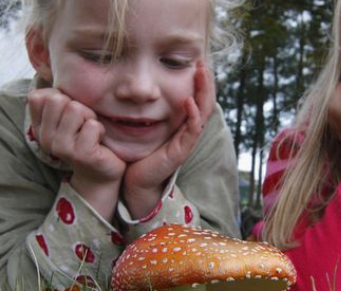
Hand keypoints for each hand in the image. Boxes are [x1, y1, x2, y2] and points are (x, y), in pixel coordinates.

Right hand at [28, 88, 125, 218]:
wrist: (100, 172)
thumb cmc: (86, 137)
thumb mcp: (67, 115)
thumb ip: (55, 99)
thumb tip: (48, 82)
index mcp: (39, 127)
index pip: (36, 96)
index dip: (59, 97)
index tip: (69, 113)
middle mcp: (45, 138)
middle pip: (57, 99)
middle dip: (77, 106)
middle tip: (84, 123)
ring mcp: (61, 148)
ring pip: (75, 109)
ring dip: (90, 117)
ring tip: (91, 131)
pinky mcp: (81, 155)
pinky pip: (92, 125)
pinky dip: (100, 129)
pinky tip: (99, 141)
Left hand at [122, 61, 214, 216]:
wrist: (135, 178)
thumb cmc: (138, 150)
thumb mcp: (143, 122)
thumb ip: (144, 105)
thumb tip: (134, 82)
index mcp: (182, 122)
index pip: (198, 97)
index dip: (199, 80)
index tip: (196, 61)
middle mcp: (189, 129)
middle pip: (206, 102)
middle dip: (206, 82)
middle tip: (202, 63)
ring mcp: (187, 140)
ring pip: (204, 113)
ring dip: (204, 92)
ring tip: (201, 74)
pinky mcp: (182, 150)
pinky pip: (193, 130)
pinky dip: (193, 115)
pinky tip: (188, 101)